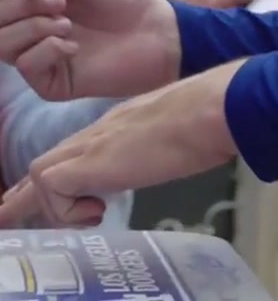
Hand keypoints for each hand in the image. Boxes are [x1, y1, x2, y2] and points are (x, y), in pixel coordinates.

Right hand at [0, 0, 179, 100]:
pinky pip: (27, 64)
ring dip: (34, 25)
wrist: (155, 30)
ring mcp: (38, 60)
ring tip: (67, 20)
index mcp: (31, 5)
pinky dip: (48, 47)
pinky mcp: (50, 84)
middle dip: (21, 4)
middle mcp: (29, 33)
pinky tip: (74, 45)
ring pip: (3, 43)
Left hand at [0, 60, 245, 227]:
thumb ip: (160, 147)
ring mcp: (93, 144)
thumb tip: (172, 157)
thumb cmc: (209, 120)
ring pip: (41, 174)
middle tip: (6, 216)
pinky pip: (52, 188)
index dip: (59, 178)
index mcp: (119, 127)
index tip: (51, 198)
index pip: (74, 152)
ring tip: (94, 215)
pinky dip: (67, 210)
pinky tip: (100, 210)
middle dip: (27, 195)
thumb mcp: (177, 137)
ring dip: (57, 207)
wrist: (211, 108)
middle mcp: (99, 132)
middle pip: (47, 163)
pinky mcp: (92, 160)